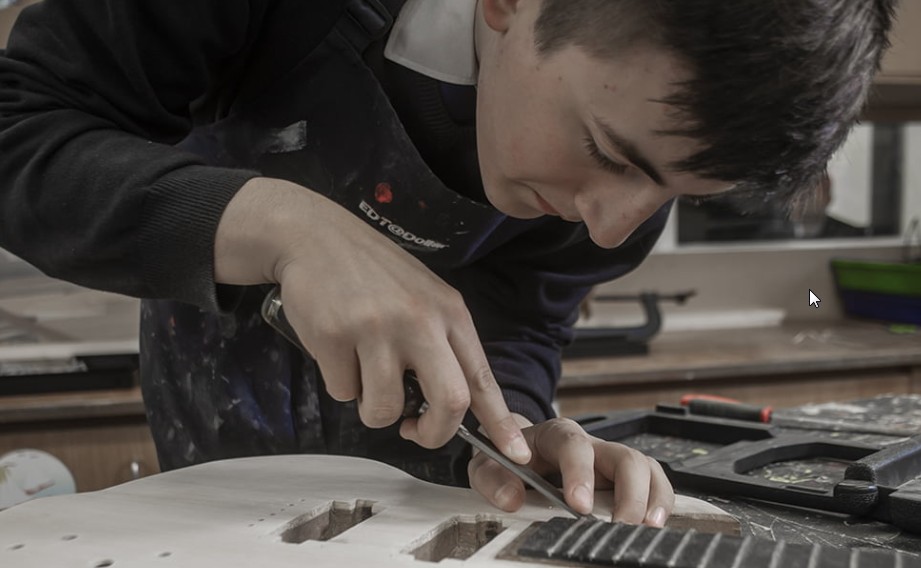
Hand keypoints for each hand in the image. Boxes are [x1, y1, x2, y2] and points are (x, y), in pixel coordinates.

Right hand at [214, 178, 530, 462]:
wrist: (316, 236)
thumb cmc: (373, 274)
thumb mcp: (424, 298)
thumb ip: (442, 344)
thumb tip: (454, 408)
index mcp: (450, 313)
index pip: (483, 378)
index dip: (500, 422)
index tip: (515, 454)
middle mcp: (420, 320)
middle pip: (449, 402)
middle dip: (432, 433)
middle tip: (413, 429)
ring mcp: (377, 328)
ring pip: (384, 409)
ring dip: (373, 408)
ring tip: (364, 374)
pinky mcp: (334, 335)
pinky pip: (343, 392)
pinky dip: (340, 384)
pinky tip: (337, 349)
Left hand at [468, 416, 673, 525]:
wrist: (518, 450)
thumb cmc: (508, 458)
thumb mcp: (488, 464)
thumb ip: (493, 479)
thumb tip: (511, 498)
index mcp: (556, 435)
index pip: (574, 445)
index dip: (580, 473)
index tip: (579, 506)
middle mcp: (591, 445)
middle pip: (624, 456)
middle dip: (628, 492)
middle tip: (620, 527)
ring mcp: (611, 461)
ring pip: (646, 468)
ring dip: (651, 499)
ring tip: (647, 528)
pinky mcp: (625, 480)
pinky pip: (654, 483)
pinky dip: (660, 503)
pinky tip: (655, 525)